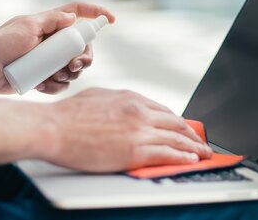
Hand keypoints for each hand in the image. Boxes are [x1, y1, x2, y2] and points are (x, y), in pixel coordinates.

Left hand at [0, 2, 115, 93]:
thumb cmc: (1, 43)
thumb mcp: (27, 26)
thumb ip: (52, 20)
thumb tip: (74, 17)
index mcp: (50, 24)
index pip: (78, 13)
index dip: (96, 13)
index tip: (111, 21)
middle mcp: (52, 42)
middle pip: (82, 47)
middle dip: (84, 58)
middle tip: (74, 65)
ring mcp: (48, 61)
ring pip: (74, 69)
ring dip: (68, 75)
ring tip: (51, 76)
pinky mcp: (43, 78)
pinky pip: (61, 85)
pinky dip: (55, 87)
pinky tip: (40, 86)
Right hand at [40, 88, 212, 171]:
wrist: (53, 128)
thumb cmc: (68, 115)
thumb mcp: (99, 97)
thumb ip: (118, 102)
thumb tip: (126, 106)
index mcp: (130, 98)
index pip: (163, 110)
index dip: (177, 122)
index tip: (183, 128)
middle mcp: (139, 112)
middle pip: (175, 123)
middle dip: (191, 134)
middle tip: (201, 142)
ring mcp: (139, 131)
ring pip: (176, 139)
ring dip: (194, 147)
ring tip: (203, 154)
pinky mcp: (135, 150)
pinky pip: (167, 154)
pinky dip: (182, 158)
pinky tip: (190, 161)